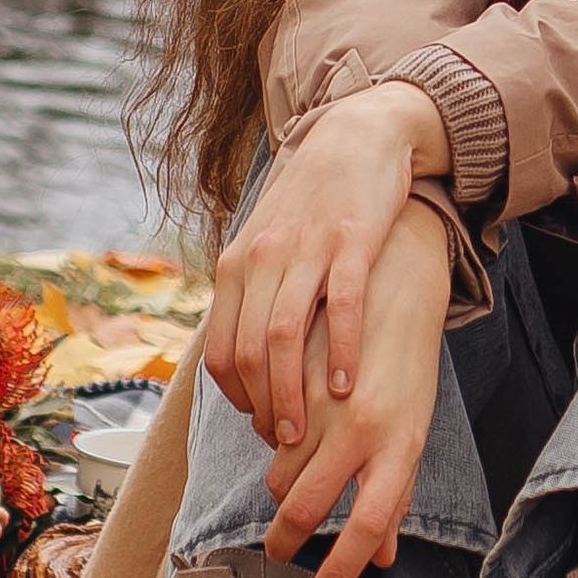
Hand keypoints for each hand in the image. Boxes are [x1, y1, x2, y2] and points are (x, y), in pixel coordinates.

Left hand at [204, 80, 448, 448]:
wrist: (356, 136)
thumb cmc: (311, 202)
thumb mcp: (265, 244)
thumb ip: (251, 293)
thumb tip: (242, 358)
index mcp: (237, 264)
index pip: (221, 349)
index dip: (237, 396)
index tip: (260, 421)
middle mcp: (264, 257)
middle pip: (248, 350)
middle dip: (262, 406)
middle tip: (284, 441)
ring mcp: (307, 248)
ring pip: (283, 334)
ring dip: (290, 392)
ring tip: (303, 430)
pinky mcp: (352, 240)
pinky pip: (342, 306)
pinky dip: (339, 351)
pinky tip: (344, 385)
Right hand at [264, 199, 452, 577]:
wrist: (398, 276)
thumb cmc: (409, 364)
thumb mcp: (412, 426)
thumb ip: (394, 490)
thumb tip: (382, 557)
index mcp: (402, 445)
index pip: (369, 526)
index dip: (341, 572)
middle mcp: (365, 425)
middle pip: (308, 504)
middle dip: (286, 540)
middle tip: (279, 553)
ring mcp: (327, 397)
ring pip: (280, 467)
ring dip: (278, 486)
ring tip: (287, 483)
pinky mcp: (298, 373)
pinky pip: (267, 426)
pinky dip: (268, 443)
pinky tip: (279, 437)